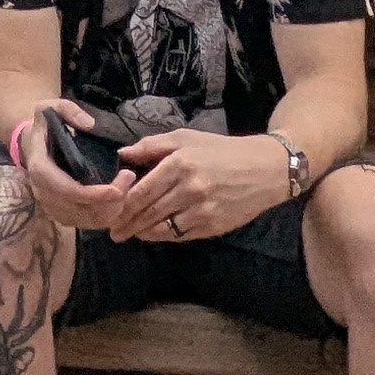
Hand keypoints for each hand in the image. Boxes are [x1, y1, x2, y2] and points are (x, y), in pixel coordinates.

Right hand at [7, 101, 132, 240]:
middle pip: (81, 210)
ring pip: (87, 221)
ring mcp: (52, 206)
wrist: (31, 144)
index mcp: (41, 169)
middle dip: (110, 201)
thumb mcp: (50, 106)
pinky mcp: (62, 213)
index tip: (117, 189)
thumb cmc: (44, 125)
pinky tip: (119, 199)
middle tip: (130, 178)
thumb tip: (89, 124)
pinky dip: (106, 215)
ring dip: (111, 210)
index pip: (67, 191)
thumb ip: (68, 110)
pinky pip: (87, 223)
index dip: (93, 195)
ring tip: (128, 188)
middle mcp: (44, 193)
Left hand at [115, 126, 296, 247]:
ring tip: (131, 235)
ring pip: (163, 228)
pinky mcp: (214, 226)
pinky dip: (165, 236)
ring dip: (143, 233)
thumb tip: (122, 155)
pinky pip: (182, 235)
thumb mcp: (186, 138)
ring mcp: (202, 210)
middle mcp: (189, 188)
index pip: (141, 191)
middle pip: (149, 212)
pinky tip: (155, 234)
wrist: (265, 169)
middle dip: (127, 224)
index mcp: (179, 164)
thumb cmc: (221, 150)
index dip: (122, 205)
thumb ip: (152, 146)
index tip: (109, 212)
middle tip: (113, 232)